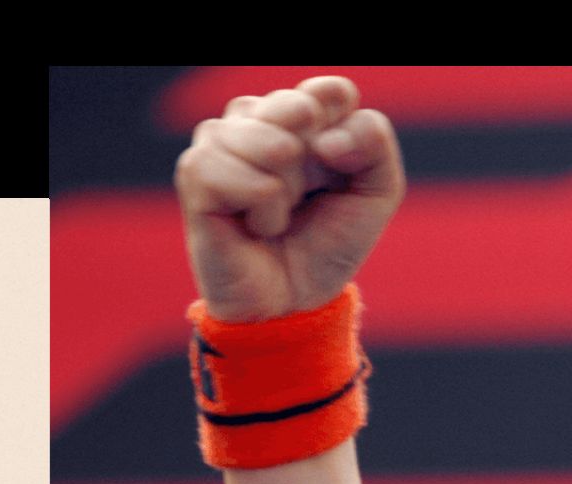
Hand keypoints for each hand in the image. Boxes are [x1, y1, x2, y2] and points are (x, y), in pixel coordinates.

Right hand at [174, 75, 404, 322]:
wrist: (293, 302)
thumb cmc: (328, 245)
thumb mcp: (375, 195)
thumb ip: (374, 146)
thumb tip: (326, 135)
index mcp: (301, 119)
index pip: (328, 93)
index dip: (339, 121)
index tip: (338, 157)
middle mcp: (256, 121)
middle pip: (298, 107)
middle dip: (315, 167)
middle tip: (303, 200)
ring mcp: (220, 143)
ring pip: (266, 138)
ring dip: (286, 189)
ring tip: (277, 216)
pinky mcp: (196, 173)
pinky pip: (239, 172)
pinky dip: (261, 207)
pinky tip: (254, 226)